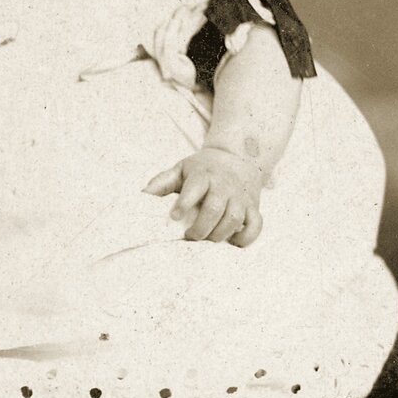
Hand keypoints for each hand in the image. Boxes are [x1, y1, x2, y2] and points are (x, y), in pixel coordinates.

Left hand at [144, 147, 267, 246]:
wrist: (240, 157)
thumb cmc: (204, 168)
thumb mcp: (182, 169)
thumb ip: (162, 182)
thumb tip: (141, 197)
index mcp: (204, 175)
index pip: (194, 189)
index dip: (184, 203)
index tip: (174, 217)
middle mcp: (224, 185)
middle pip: (214, 209)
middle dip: (200, 228)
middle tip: (190, 236)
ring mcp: (241, 197)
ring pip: (233, 219)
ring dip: (219, 234)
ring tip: (207, 238)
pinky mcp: (253, 207)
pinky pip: (255, 226)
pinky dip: (245, 238)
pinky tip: (232, 241)